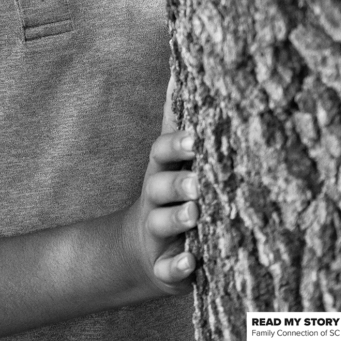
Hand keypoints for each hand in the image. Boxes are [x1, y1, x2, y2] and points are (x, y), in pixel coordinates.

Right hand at [120, 84, 198, 297]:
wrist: (140, 250)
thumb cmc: (167, 194)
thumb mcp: (168, 159)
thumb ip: (175, 121)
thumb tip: (180, 71)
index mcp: (161, 171)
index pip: (162, 152)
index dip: (175, 145)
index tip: (194, 139)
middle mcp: (155, 200)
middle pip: (160, 186)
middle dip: (179, 183)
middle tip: (200, 181)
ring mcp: (157, 233)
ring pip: (163, 223)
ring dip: (178, 219)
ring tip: (195, 215)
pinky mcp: (163, 268)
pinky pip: (167, 270)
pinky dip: (177, 268)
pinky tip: (190, 264)